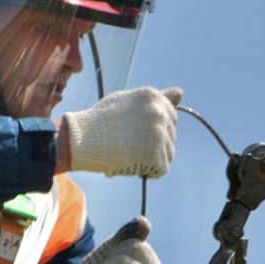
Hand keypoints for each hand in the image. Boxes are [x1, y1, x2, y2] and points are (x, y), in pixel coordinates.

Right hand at [60, 87, 182, 177]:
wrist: (83, 139)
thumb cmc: (101, 121)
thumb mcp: (128, 101)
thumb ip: (157, 99)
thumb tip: (180, 92)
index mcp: (153, 97)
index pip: (171, 116)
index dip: (153, 127)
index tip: (137, 131)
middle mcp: (160, 113)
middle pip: (170, 135)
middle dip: (155, 142)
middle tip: (130, 144)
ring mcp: (159, 134)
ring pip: (168, 153)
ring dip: (153, 157)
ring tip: (130, 154)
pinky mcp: (156, 155)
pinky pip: (161, 169)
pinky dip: (149, 171)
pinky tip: (132, 164)